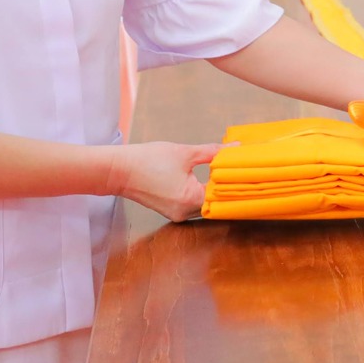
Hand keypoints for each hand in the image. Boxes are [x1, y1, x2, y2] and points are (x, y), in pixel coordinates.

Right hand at [112, 140, 233, 221]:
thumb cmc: (148, 160)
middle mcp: (185, 212)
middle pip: (215, 203)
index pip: (223, 195)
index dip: (234, 183)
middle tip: (237, 172)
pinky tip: (206, 181)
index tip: (245, 172)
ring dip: (212, 191)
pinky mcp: (170, 211)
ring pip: (204, 204)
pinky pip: (192, 205)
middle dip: (224, 187)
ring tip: (223, 175)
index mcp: (191, 198)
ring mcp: (177, 214)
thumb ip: (214, 152)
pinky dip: (200, 194)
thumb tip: (236, 148)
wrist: (118, 170)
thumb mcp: (185, 152)